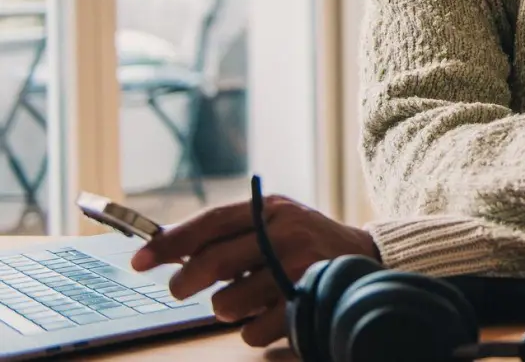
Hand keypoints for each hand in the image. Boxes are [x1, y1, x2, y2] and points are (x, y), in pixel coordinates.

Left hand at [129, 195, 379, 346]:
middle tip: (180, 291)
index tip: (140, 259)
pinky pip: (251, 331)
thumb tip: (166, 248)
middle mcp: (287, 232)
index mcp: (273, 208)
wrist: (368, 261)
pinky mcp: (307, 303)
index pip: (212, 220)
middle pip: (214, 262)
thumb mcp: (276, 223)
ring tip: (245, 300)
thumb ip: (231, 233)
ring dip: (227, 308)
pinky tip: (270, 314)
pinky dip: (252, 329)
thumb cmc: (307, 243)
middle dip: (186, 282)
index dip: (171, 241)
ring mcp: (299, 268)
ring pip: (228, 303)